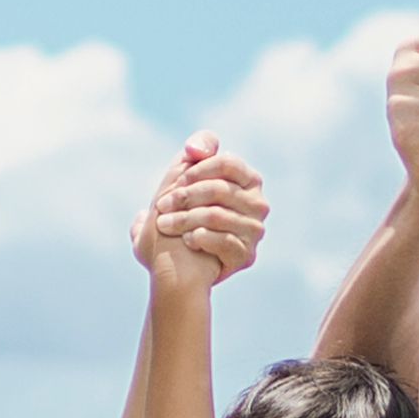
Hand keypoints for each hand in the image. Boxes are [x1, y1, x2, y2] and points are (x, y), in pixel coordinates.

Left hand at [135, 136, 267, 293]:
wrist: (175, 267)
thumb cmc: (180, 216)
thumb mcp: (181, 179)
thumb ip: (191, 154)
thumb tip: (194, 150)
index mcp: (248, 180)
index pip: (226, 163)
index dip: (198, 170)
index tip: (177, 181)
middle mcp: (258, 204)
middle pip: (219, 190)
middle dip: (185, 196)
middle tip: (161, 205)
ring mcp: (255, 231)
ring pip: (216, 215)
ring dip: (184, 219)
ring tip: (163, 224)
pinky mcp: (247, 255)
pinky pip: (222, 241)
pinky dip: (199, 238)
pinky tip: (186, 241)